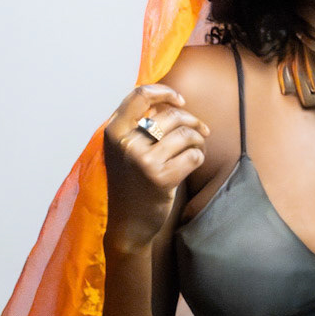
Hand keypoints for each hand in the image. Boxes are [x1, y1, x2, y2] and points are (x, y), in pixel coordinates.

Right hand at [102, 85, 209, 251]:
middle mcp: (126, 143)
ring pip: (185, 134)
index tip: (181, 99)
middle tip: (201, 130)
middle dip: (191, 120)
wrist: (128, 223)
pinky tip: (193, 163)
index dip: (165, 92)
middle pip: (171, 115)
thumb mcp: (124, 149)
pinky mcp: (161, 178)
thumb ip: (138, 124)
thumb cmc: (131, 182)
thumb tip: (171, 100)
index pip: (140, 96)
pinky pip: (193, 156)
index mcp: (114, 131)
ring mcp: (143, 161)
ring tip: (197, 147)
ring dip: (198, 139)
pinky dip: (198, 157)